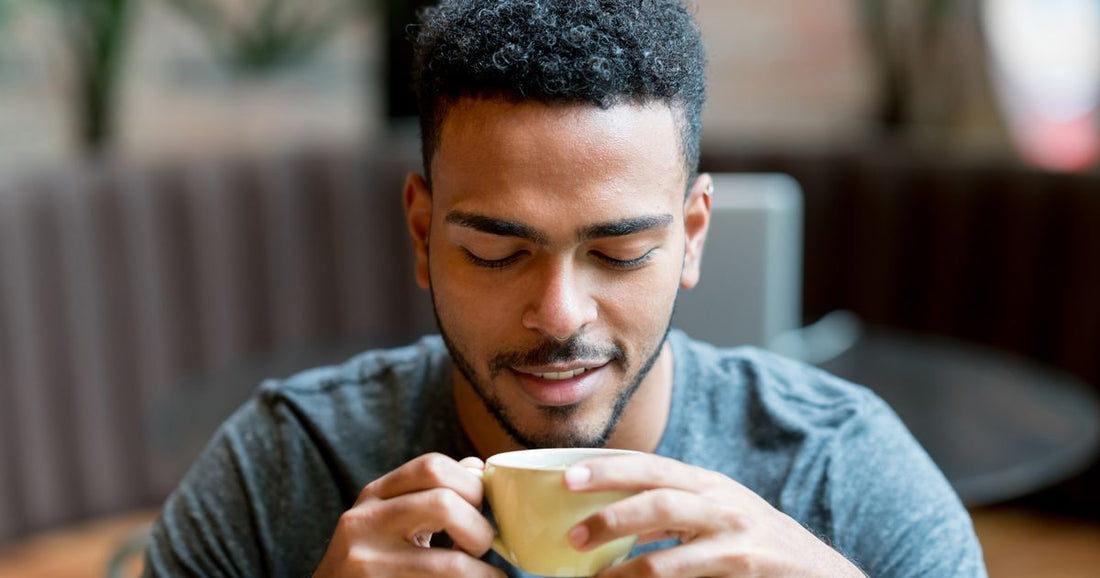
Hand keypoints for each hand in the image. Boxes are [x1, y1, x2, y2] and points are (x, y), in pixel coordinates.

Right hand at [312, 453, 504, 576]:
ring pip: (450, 563)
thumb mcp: (389, 517)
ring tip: (485, 574)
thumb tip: (476, 468)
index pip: (432, 466)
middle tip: (483, 544)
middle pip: (444, 504)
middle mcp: (365, 523)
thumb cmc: (368, 558)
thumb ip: (428, 492)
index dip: (471, 484)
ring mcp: (369, 564)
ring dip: (480, 570)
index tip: (481, 507)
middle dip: (478, 525)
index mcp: (374, 495)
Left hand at [564, 454, 865, 576]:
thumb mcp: (714, 513)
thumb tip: (604, 518)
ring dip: (625, 567)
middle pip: (658, 496)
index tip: (566, 475)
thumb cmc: (752, 540)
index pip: (649, 466)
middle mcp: (719, 503)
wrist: (818, 571)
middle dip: (611, 510)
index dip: (607, 469)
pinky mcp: (743, 568)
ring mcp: (734, 537)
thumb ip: (669, 510)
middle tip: (572, 531)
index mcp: (704, 483)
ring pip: (669, 551)